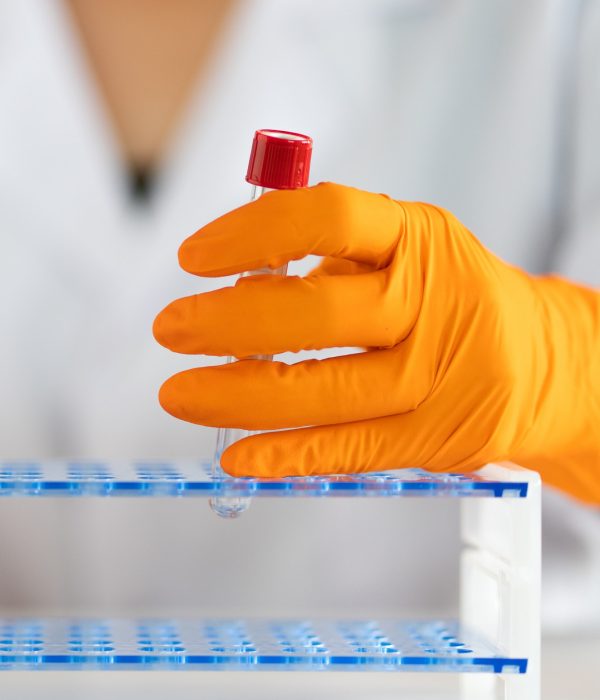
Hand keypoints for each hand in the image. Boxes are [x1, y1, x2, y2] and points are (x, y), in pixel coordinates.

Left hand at [153, 183, 599, 502]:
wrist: (539, 362)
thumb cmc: (450, 298)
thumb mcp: (405, 251)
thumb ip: (329, 257)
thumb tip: (234, 282)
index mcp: (418, 237)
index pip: (328, 216)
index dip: (251, 233)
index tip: (194, 257)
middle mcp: (433, 301)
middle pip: (318, 312)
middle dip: (230, 323)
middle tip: (173, 329)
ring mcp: (437, 376)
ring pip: (326, 390)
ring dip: (241, 394)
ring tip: (182, 393)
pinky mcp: (436, 437)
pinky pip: (350, 449)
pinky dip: (287, 454)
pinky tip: (238, 455)